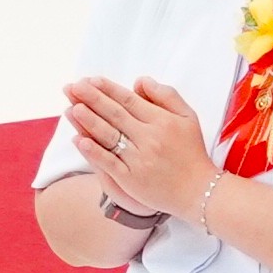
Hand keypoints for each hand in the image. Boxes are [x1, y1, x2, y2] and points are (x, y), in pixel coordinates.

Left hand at [73, 74, 224, 216]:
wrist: (199, 191)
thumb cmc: (192, 152)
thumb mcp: (188, 117)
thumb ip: (165, 95)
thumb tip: (139, 81)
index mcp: (162, 121)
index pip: (129, 100)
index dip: (109, 89)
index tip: (91, 80)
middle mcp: (150, 138)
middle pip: (115, 114)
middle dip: (92, 99)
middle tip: (73, 87)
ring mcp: (139, 159)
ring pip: (109, 136)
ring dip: (89, 121)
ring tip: (72, 107)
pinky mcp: (132, 179)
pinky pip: (109, 162)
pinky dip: (93, 152)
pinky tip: (79, 140)